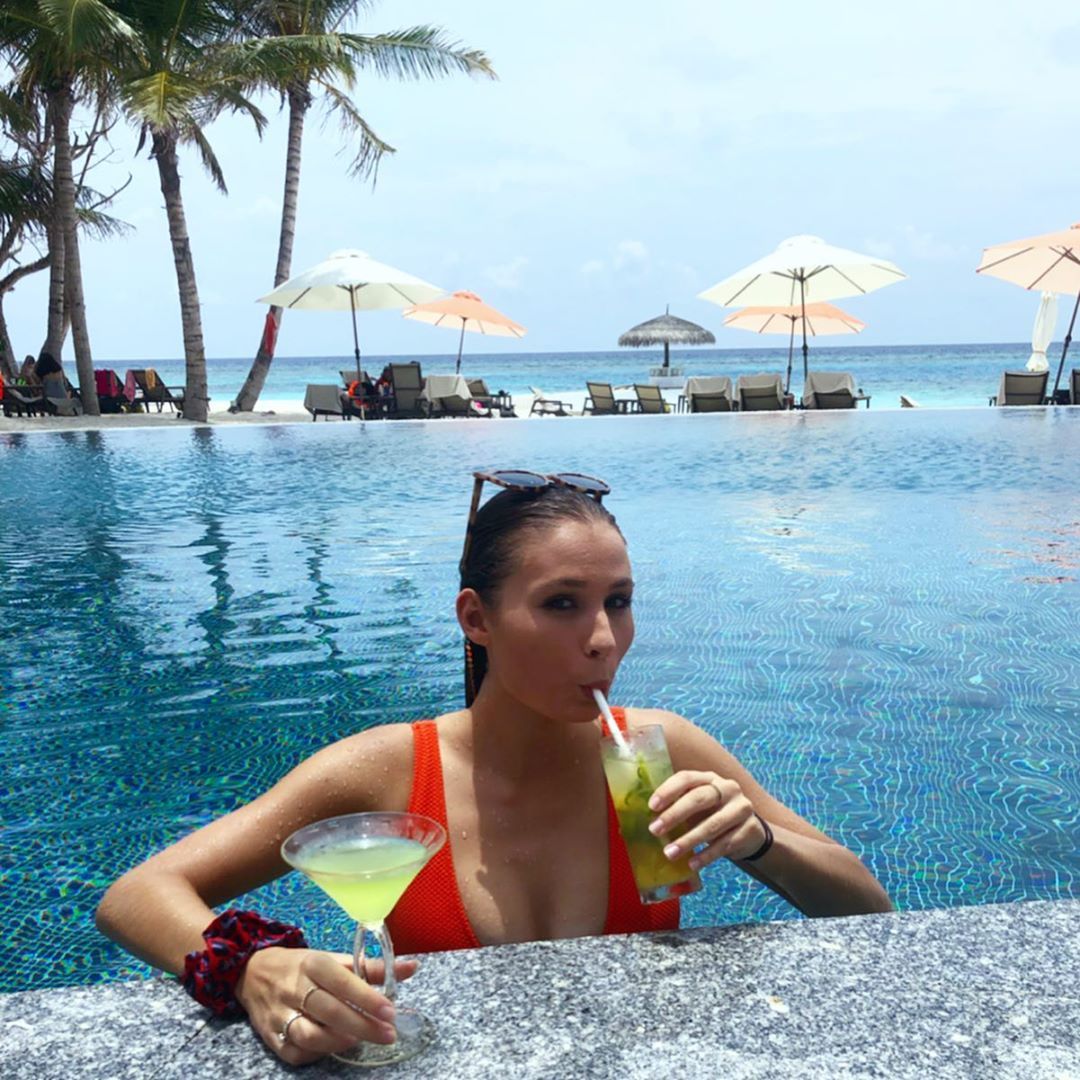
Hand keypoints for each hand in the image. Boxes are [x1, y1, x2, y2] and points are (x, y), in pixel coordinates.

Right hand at [235, 947, 418, 1065]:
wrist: (253, 973)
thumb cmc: (303, 966)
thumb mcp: (334, 959)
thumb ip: (372, 967)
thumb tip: (412, 967)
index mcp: (312, 963)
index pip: (342, 981)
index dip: (367, 997)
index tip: (391, 1011)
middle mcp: (294, 988)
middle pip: (329, 1011)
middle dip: (362, 1026)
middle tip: (388, 1034)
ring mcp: (279, 1014)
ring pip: (310, 1035)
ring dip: (340, 1041)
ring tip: (361, 1040)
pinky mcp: (270, 1037)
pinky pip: (296, 1052)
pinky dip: (319, 1053)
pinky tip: (336, 1046)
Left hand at [647, 770, 768, 869]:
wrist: (749, 830)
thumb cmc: (712, 815)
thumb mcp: (698, 807)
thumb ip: (678, 807)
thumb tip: (649, 821)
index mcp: (710, 778)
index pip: (687, 778)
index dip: (668, 791)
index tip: (651, 806)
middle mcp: (728, 788)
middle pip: (699, 798)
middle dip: (675, 814)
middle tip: (655, 830)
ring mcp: (741, 808)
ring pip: (713, 824)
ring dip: (688, 840)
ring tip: (669, 853)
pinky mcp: (750, 829)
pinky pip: (725, 844)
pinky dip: (706, 855)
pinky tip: (692, 864)